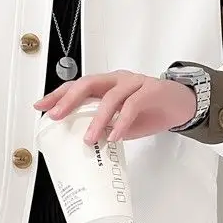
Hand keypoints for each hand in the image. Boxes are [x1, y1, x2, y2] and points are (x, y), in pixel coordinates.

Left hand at [34, 70, 196, 144]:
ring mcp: (134, 83)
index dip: (58, 95)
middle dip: (69, 99)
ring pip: (110, 96)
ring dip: (97, 119)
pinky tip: (115, 136)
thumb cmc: (150, 111)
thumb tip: (83, 142)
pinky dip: (121, 122)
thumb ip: (104, 127)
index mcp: (107, 85)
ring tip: (90, 139)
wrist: (182, 104)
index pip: (77, 86)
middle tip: (57, 116)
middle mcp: (117, 80)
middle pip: (88, 83)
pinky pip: (132, 105)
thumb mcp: (121, 121)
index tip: (40, 107)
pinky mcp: (151, 90)